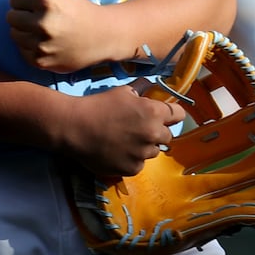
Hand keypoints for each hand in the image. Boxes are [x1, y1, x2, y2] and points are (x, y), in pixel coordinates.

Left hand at [7, 0, 115, 71]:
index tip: (36, 3)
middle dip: (23, 15)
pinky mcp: (41, 62)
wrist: (102, 35)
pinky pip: (22, 51)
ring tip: (42, 30)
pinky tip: (45, 43)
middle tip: (38, 17)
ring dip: (24, 31)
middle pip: (11, 17)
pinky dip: (30, 47)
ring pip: (14, 35)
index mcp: (47, 1)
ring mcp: (41, 45)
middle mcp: (43, 23)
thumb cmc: (78, 7)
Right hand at [58, 87, 183, 178]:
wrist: (75, 127)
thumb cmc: (99, 105)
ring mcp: (142, 153)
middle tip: (140, 130)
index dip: (171, 115)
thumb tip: (150, 86)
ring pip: (153, 151)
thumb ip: (141, 90)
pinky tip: (118, 152)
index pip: (178, 115)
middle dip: (157, 132)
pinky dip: (132, 159)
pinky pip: (139, 164)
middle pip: (167, 136)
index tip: (164, 117)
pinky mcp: (132, 168)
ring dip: (145, 147)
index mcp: (153, 112)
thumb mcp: (123, 92)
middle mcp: (152, 134)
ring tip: (126, 141)